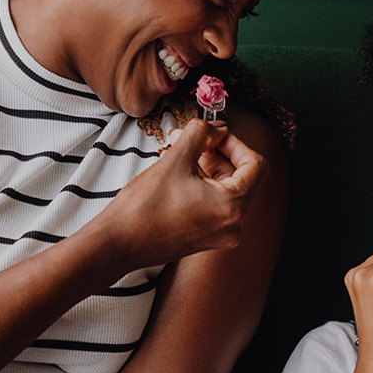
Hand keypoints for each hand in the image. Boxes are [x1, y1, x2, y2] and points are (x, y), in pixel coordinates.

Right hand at [91, 119, 266, 272]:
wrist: (118, 243)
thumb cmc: (144, 208)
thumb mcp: (176, 159)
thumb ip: (201, 135)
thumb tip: (216, 128)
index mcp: (232, 207)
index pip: (255, 165)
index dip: (235, 143)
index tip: (213, 134)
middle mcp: (232, 225)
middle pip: (238, 177)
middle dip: (213, 152)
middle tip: (187, 138)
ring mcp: (218, 235)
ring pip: (222, 189)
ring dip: (202, 166)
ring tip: (173, 151)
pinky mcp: (204, 239)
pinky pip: (211, 204)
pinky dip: (197, 184)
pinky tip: (172, 171)